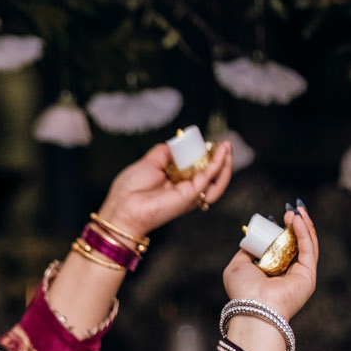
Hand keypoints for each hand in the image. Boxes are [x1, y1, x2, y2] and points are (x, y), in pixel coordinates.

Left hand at [98, 139, 235, 239]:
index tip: (209, 143)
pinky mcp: (190, 196)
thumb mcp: (149, 162)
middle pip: (210, 175)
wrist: (123, 207)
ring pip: (216, 181)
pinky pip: (209, 179)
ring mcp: (188, 194)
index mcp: (174, 182)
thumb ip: (166, 152)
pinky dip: (217, 165)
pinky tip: (221, 153)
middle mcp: (184, 189)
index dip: (205, 156)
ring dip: (224, 163)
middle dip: (220, 159)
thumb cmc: (130, 189)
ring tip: (227, 148)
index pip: (196, 168)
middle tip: (225, 145)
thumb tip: (179, 144)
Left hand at [222, 202, 319, 319]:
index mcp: (271, 273)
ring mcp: (299, 275)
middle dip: (295, 225)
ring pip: (306, 245)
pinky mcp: (308, 275)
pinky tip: (297, 219)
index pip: (280, 248)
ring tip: (294, 210)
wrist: (253, 307)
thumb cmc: (243, 291)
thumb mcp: (237, 266)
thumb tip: (251, 239)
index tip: (276, 217)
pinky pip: (309, 249)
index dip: (280, 231)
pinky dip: (304, 232)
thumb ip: (245, 252)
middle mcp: (286, 274)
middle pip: (296, 244)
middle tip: (291, 208)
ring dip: (302, 225)